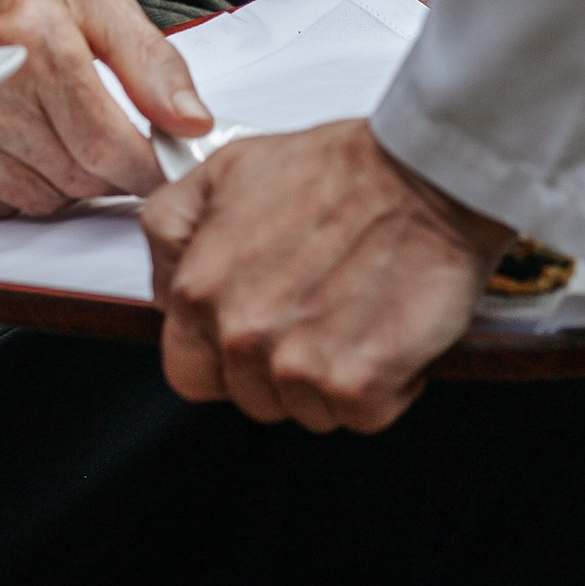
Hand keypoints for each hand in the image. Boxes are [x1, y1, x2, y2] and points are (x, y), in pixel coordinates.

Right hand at [0, 0, 210, 217]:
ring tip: (47, 126)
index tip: (159, 162)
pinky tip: (5, 141)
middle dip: (104, 166)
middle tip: (99, 128)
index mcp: (41, 47)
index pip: (114, 149)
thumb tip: (193, 121)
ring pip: (38, 200)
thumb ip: (148, 58)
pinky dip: (8, 186)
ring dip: (58, 177)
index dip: (148, 167)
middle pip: (80, 180)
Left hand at [140, 119, 504, 430]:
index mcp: (200, 290)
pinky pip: (361, 416)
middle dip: (280, 370)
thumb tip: (162, 280)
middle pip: (250, 398)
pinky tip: (384, 336)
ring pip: (307, 412)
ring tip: (353, 318)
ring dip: (333, 379)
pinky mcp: (357, 384)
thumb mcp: (223, 170)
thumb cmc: (339, 169)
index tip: (253, 340)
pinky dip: (383, 388)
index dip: (221, 361)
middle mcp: (241, 334)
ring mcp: (296, 366)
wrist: (423, 176)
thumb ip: (172, 227)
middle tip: (316, 319)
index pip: (187, 371)